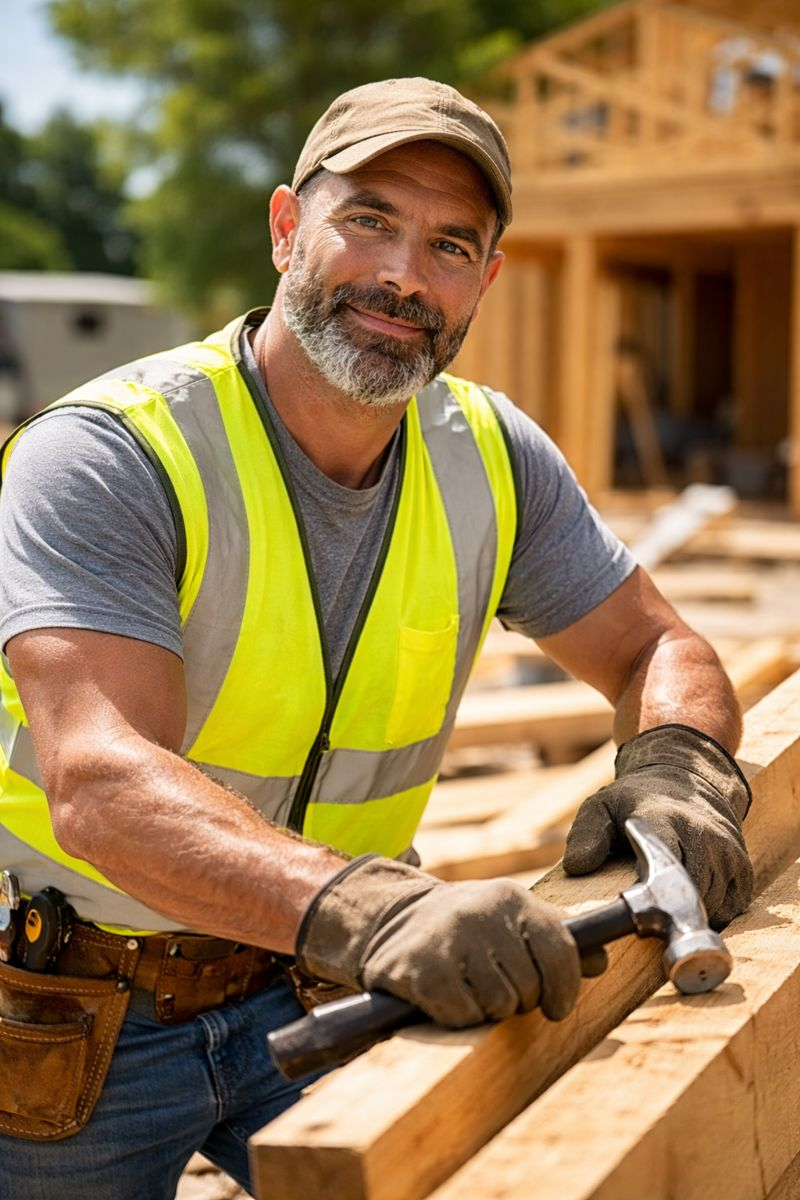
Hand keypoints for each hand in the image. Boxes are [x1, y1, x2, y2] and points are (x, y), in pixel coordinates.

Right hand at [295, 857, 581, 1026]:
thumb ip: (555, 939)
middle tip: (498, 989)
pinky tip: (446, 997)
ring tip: (472, 990)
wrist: (392, 917)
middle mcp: (484, 913)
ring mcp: (451, 939)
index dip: (565, 988)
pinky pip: (462, 1015)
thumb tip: (601, 963)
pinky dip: (457, 1016)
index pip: (561, 951)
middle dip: (518, 999)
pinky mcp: (421, 968)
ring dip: (487, 1009)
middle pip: (529, 986)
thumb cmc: (466, 927)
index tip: (556, 1006)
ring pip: (498, 1004)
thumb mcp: (511, 919)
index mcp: (513, 898)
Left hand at [563, 723, 753, 929]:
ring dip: (691, 911)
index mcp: (663, 820)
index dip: (655, 893)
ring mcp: (725, 848)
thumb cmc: (636, 800)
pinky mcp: (742, 862)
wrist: (686, 776)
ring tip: (670, 902)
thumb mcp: (601, 806)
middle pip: (690, 893)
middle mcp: (700, 833)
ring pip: (713, 902)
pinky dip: (716, 910)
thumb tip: (577, 868)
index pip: (667, 863)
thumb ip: (585, 834)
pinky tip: (695, 898)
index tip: (642, 907)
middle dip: (669, 911)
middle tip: (651, 914)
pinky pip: (734, 904)